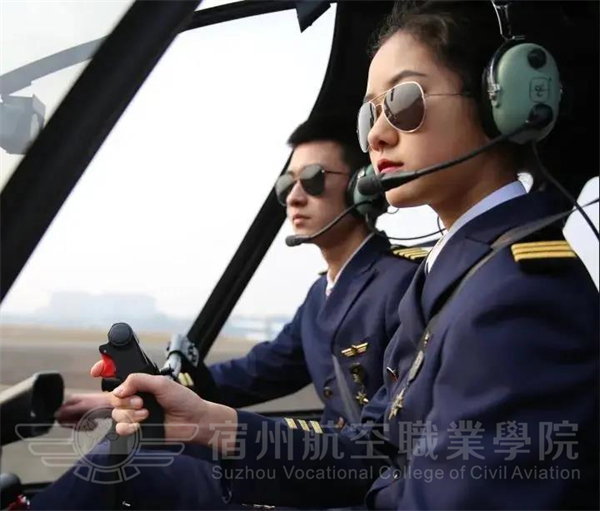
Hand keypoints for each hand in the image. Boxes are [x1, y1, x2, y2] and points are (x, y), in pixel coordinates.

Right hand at [55, 392, 110, 428]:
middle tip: (85, 423)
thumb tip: (55, 414)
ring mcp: (79, 409)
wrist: (115, 405)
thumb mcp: (83, 408)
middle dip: (76, 424)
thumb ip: (68, 411)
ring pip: (74, 424)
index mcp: (70, 400)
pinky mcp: (85, 414)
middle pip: (66, 420)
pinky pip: (81, 424)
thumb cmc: (101, 405)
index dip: (67, 422)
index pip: (59, 415)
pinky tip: (93, 424)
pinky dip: (87, 426)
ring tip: (92, 424)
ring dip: (82, 426)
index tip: (76, 423)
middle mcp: (73, 404)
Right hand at [90, 361, 237, 451]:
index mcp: (140, 383)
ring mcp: (134, 414)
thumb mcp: (161, 383)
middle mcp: (135, 397)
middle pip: (113, 397)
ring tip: (147, 413)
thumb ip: (139, 380)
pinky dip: (128, 426)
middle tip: (141, 401)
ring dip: (130, 414)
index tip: (96, 371)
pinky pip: (119, 428)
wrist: (193, 421)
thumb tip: (119, 389)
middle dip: (125, 400)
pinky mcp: (135, 430)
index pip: (116, 375)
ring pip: (116, 413)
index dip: (103, 371)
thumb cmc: (183, 400)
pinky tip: (141, 425)